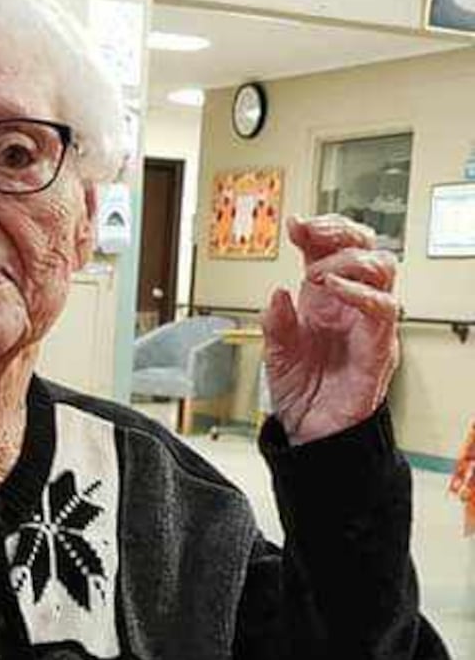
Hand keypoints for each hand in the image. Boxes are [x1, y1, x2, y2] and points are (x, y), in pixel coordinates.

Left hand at [261, 216, 398, 445]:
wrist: (313, 435)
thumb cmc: (302, 396)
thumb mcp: (274, 355)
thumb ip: (275, 323)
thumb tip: (278, 292)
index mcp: (323, 301)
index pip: (330, 250)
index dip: (317, 230)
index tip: (295, 224)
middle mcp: (349, 306)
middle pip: (365, 247)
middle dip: (340, 230)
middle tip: (312, 234)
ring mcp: (367, 323)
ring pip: (382, 267)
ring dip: (349, 258)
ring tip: (317, 271)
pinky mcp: (379, 346)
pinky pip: (383, 308)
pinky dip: (359, 292)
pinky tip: (332, 288)